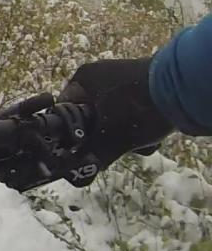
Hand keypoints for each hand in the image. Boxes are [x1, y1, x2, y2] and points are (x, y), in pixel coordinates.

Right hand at [59, 58, 173, 168]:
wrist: (185, 88)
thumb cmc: (137, 109)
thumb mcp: (110, 138)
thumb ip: (91, 158)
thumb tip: (77, 176)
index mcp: (82, 79)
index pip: (64, 112)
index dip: (72, 135)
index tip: (82, 151)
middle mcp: (100, 74)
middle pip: (91, 117)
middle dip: (106, 138)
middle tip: (115, 148)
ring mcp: (124, 77)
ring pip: (114, 116)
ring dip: (125, 135)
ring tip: (138, 145)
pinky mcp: (145, 83)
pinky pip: (132, 109)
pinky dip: (139, 124)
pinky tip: (151, 137)